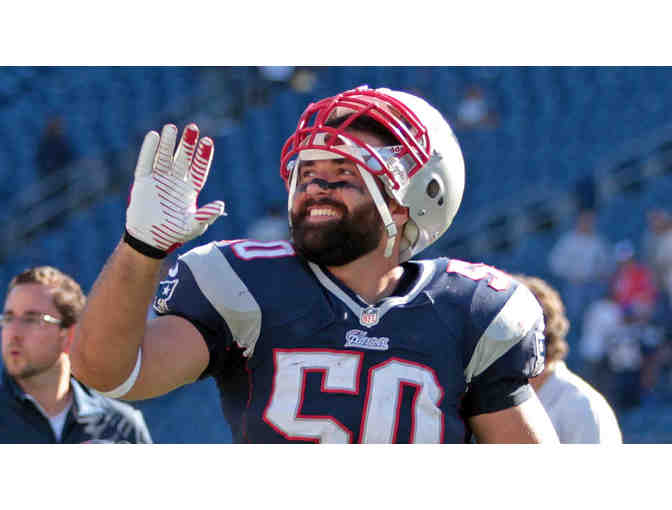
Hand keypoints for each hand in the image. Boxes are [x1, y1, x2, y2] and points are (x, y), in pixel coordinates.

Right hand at [125, 123, 225, 256]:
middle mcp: (175, 181)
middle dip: (188, 144)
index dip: (202, 156)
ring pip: (165, 157)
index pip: (198, 168)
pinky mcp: (143, 181)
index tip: (208, 142)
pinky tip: (154, 136)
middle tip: (193, 128)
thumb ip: (206, 215)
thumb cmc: (174, 233)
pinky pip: (146, 162)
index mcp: (189, 189)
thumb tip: (221, 205)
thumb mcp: (193, 226)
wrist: (149, 240)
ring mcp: (159, 179)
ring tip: (172, 127)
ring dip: (168, 143)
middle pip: (183, 158)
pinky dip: (149, 150)